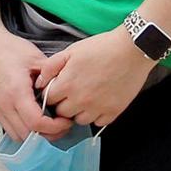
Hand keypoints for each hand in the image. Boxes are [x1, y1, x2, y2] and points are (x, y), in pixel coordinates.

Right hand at [0, 20, 72, 144]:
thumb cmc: (9, 48)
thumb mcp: (35, 58)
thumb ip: (51, 76)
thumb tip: (63, 91)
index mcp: (16, 92)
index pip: (36, 123)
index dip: (55, 127)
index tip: (66, 120)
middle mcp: (4, 105)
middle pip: (28, 135)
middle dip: (48, 135)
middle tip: (62, 125)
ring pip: (18, 136)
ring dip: (35, 136)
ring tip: (49, 125)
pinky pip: (10, 130)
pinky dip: (24, 131)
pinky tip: (34, 121)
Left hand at [36, 30, 153, 129]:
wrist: (131, 50)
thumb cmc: (101, 47)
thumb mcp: (71, 51)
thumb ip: (50, 67)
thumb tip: (39, 83)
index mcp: (67, 85)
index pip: (49, 100)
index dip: (52, 94)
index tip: (59, 89)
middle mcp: (80, 100)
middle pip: (62, 113)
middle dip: (64, 104)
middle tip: (72, 93)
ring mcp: (97, 108)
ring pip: (79, 121)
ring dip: (80, 112)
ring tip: (86, 97)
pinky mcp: (113, 112)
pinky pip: (99, 123)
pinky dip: (97, 115)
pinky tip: (100, 101)